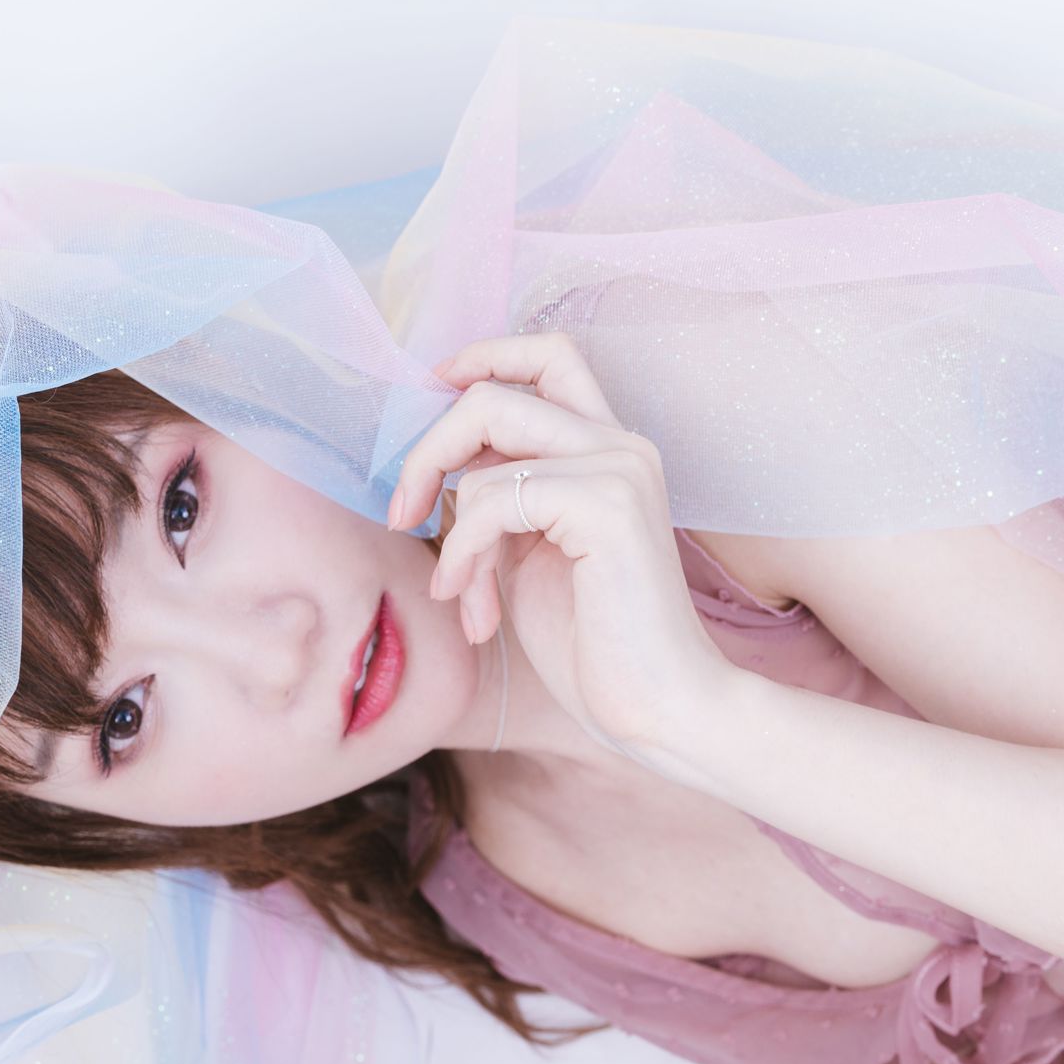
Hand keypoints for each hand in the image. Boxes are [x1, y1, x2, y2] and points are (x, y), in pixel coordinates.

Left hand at [389, 332, 737, 757]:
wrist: (658, 707)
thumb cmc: (596, 644)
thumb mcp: (531, 553)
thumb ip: (502, 497)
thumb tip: (439, 467)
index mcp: (613, 452)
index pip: (549, 357)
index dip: (484, 359)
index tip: (434, 395)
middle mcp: (624, 445)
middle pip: (496, 392)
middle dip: (429, 451)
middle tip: (404, 516)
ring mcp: (620, 469)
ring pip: (485, 438)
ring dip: (449, 526)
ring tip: (461, 595)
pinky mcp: (606, 504)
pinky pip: (490, 499)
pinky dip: (464, 554)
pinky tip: (477, 612)